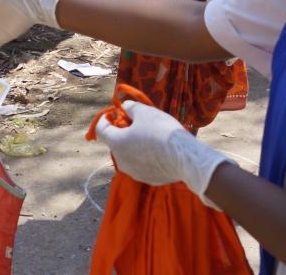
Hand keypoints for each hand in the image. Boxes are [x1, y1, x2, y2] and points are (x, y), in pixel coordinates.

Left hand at [95, 100, 230, 202]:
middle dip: (122, 132)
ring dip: (134, 145)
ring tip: (149, 135)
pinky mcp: (148, 179)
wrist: (184, 157)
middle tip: (135, 122)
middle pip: (116, 143)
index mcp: (116, 143)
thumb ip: (131, 107)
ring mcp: (134, 172)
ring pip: (129, 155)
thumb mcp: (145, 112)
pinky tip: (159, 149)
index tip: (112, 113)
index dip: (105, 119)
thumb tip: (125, 107)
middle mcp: (121, 161)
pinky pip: (142, 164)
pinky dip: (145, 156)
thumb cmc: (161, 131)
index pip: (101, 130)